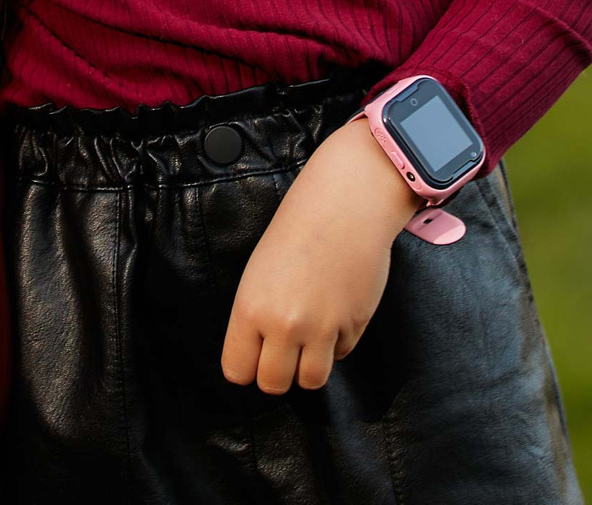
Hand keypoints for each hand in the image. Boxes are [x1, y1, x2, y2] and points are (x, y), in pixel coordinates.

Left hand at [220, 117, 420, 393]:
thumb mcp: (258, 275)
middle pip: (274, 384)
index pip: (238, 371)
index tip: (253, 359)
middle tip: (282, 355)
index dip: (246, 368)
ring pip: (311, 381)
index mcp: (250, 310)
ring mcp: (322, 329)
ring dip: (308, 367)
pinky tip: (334, 312)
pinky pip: (340, 354)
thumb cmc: (295, 233)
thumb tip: (257, 356)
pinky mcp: (354, 326)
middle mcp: (284, 325)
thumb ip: (255, 318)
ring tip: (308, 342)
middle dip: (278, 374)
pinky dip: (336, 343)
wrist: (344, 207)